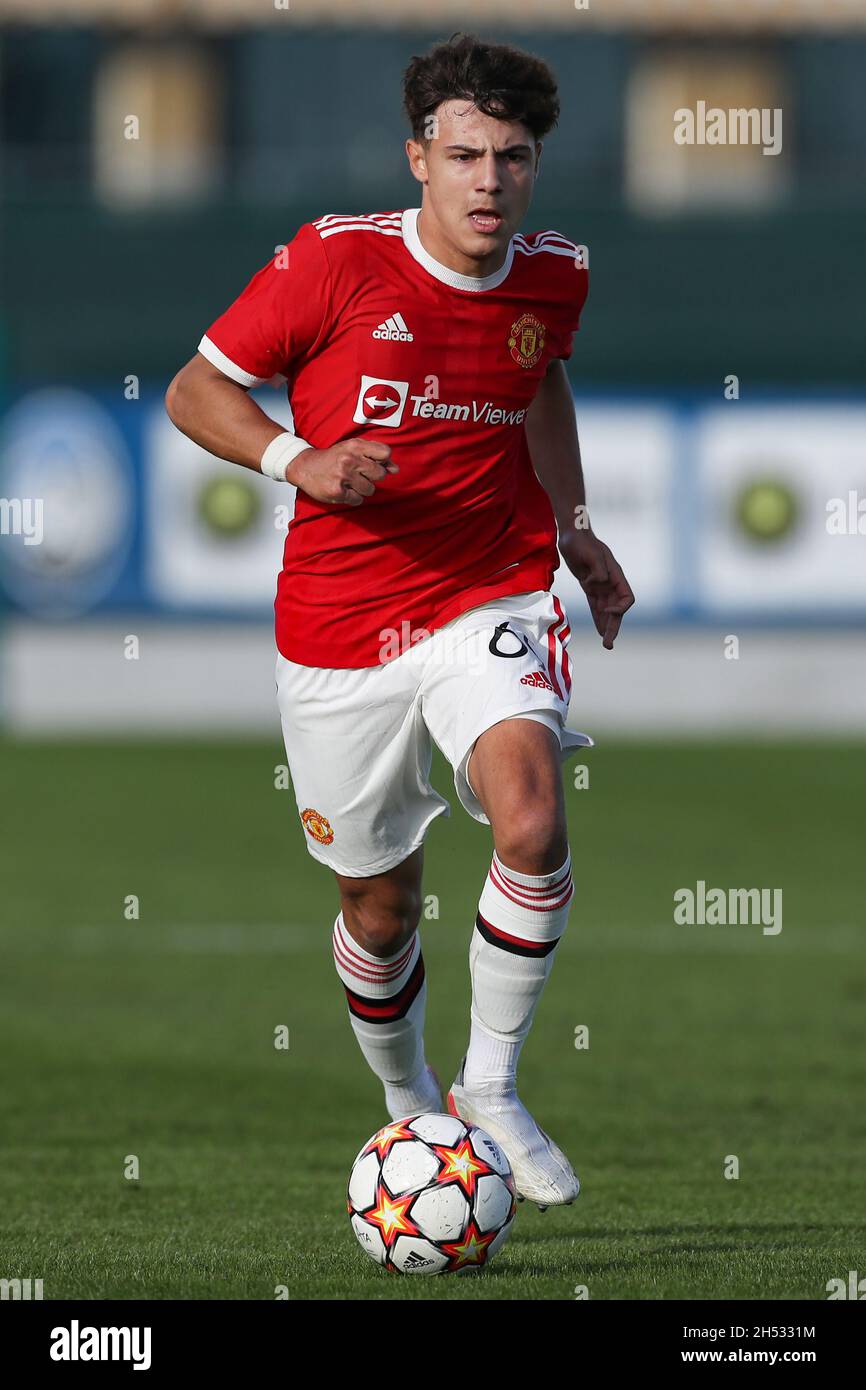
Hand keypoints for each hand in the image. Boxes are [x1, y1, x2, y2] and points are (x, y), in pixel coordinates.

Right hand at [288, 438, 397, 505]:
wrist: (305, 466)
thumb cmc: (332, 458)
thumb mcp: (352, 450)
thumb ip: (375, 456)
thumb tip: (395, 469)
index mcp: (355, 446)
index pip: (385, 452)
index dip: (383, 461)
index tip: (373, 463)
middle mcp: (350, 459)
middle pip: (380, 474)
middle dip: (373, 477)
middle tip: (359, 475)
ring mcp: (343, 476)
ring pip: (370, 489)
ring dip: (362, 489)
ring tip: (350, 483)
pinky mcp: (338, 491)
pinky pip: (358, 500)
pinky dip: (353, 498)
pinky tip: (344, 490)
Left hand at [559, 529, 634, 648]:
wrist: (571, 534)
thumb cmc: (582, 541)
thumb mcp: (591, 553)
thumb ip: (598, 570)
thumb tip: (599, 583)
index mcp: (616, 575)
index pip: (627, 598)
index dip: (619, 608)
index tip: (606, 609)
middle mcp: (610, 583)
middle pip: (617, 609)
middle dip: (614, 626)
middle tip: (608, 644)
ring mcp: (601, 585)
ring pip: (607, 611)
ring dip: (607, 627)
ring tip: (607, 644)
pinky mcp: (589, 587)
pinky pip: (596, 606)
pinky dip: (598, 618)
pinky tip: (599, 630)